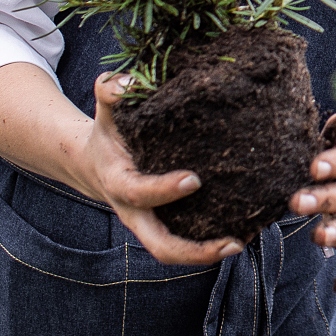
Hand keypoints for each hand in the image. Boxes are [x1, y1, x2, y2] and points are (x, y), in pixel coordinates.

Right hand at [85, 73, 243, 265]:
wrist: (91, 164)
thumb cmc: (107, 135)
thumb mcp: (105, 113)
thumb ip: (111, 93)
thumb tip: (124, 82)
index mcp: (120, 185)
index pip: (141, 193)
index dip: (164, 190)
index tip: (194, 179)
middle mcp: (136, 213)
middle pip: (161, 246)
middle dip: (194, 251)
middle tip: (233, 243)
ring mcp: (151, 223)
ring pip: (175, 251)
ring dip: (207, 253)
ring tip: (243, 243)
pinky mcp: (166, 224)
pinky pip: (186, 240)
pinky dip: (210, 241)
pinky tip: (244, 231)